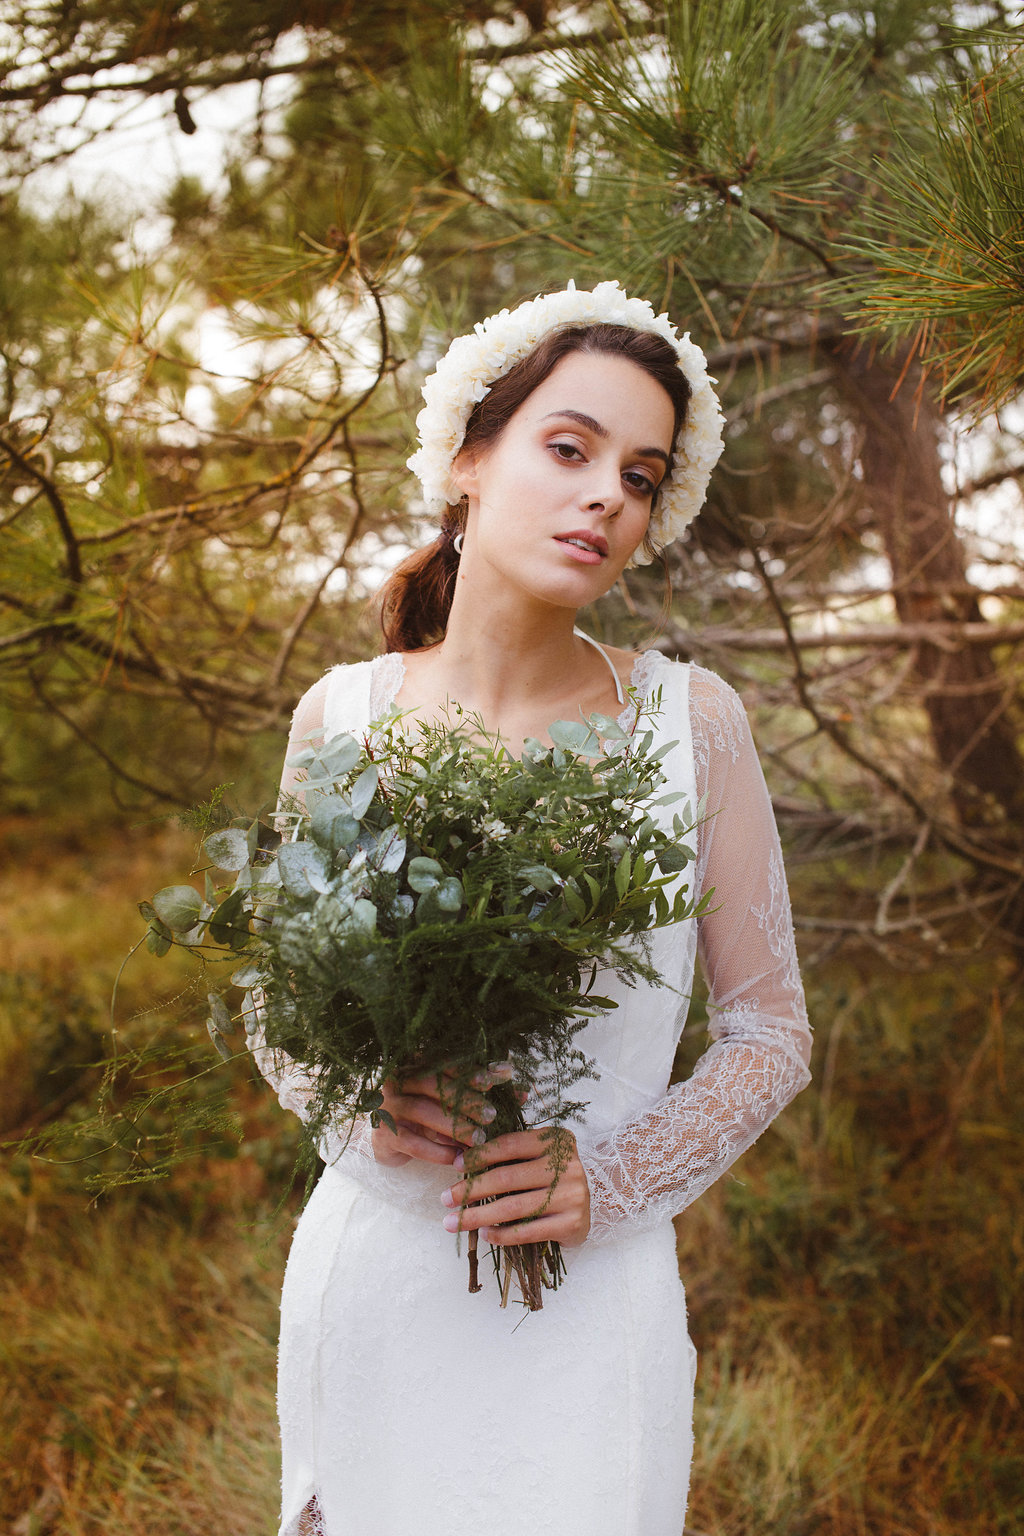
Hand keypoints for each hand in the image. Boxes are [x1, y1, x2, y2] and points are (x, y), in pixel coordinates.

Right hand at [371, 1062, 513, 1167]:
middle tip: (492, 1115)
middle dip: (466, 1099)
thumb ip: (482, 1094)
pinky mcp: (384, 1134)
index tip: (503, 1076)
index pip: (447, 1060)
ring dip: (454, 1125)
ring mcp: (388, 1105)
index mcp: (416, 1061)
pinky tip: (457, 1158)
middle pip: (433, 1083)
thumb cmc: (429, 1115)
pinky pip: (411, 1142)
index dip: (475, 1069)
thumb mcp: (453, 1102)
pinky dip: (436, 1150)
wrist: (390, 1140)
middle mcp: (398, 1078)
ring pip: (421, 1110)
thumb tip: (522, 1093)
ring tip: (479, 1138)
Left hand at [441, 1127, 591, 1247]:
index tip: (457, 1166)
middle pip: (508, 1178)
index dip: (481, 1155)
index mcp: (556, 1140)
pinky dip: (502, 1234)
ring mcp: (572, 1194)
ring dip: (478, 1216)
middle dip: (471, 1190)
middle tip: (446, 1199)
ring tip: (454, 1222)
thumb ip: (511, 1154)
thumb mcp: (539, 1156)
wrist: (596, 1204)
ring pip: (514, 1207)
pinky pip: (528, 1231)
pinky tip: (484, 1235)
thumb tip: (462, 1159)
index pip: (511, 1145)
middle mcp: (567, 1165)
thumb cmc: (555, 1176)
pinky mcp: (572, 1222)